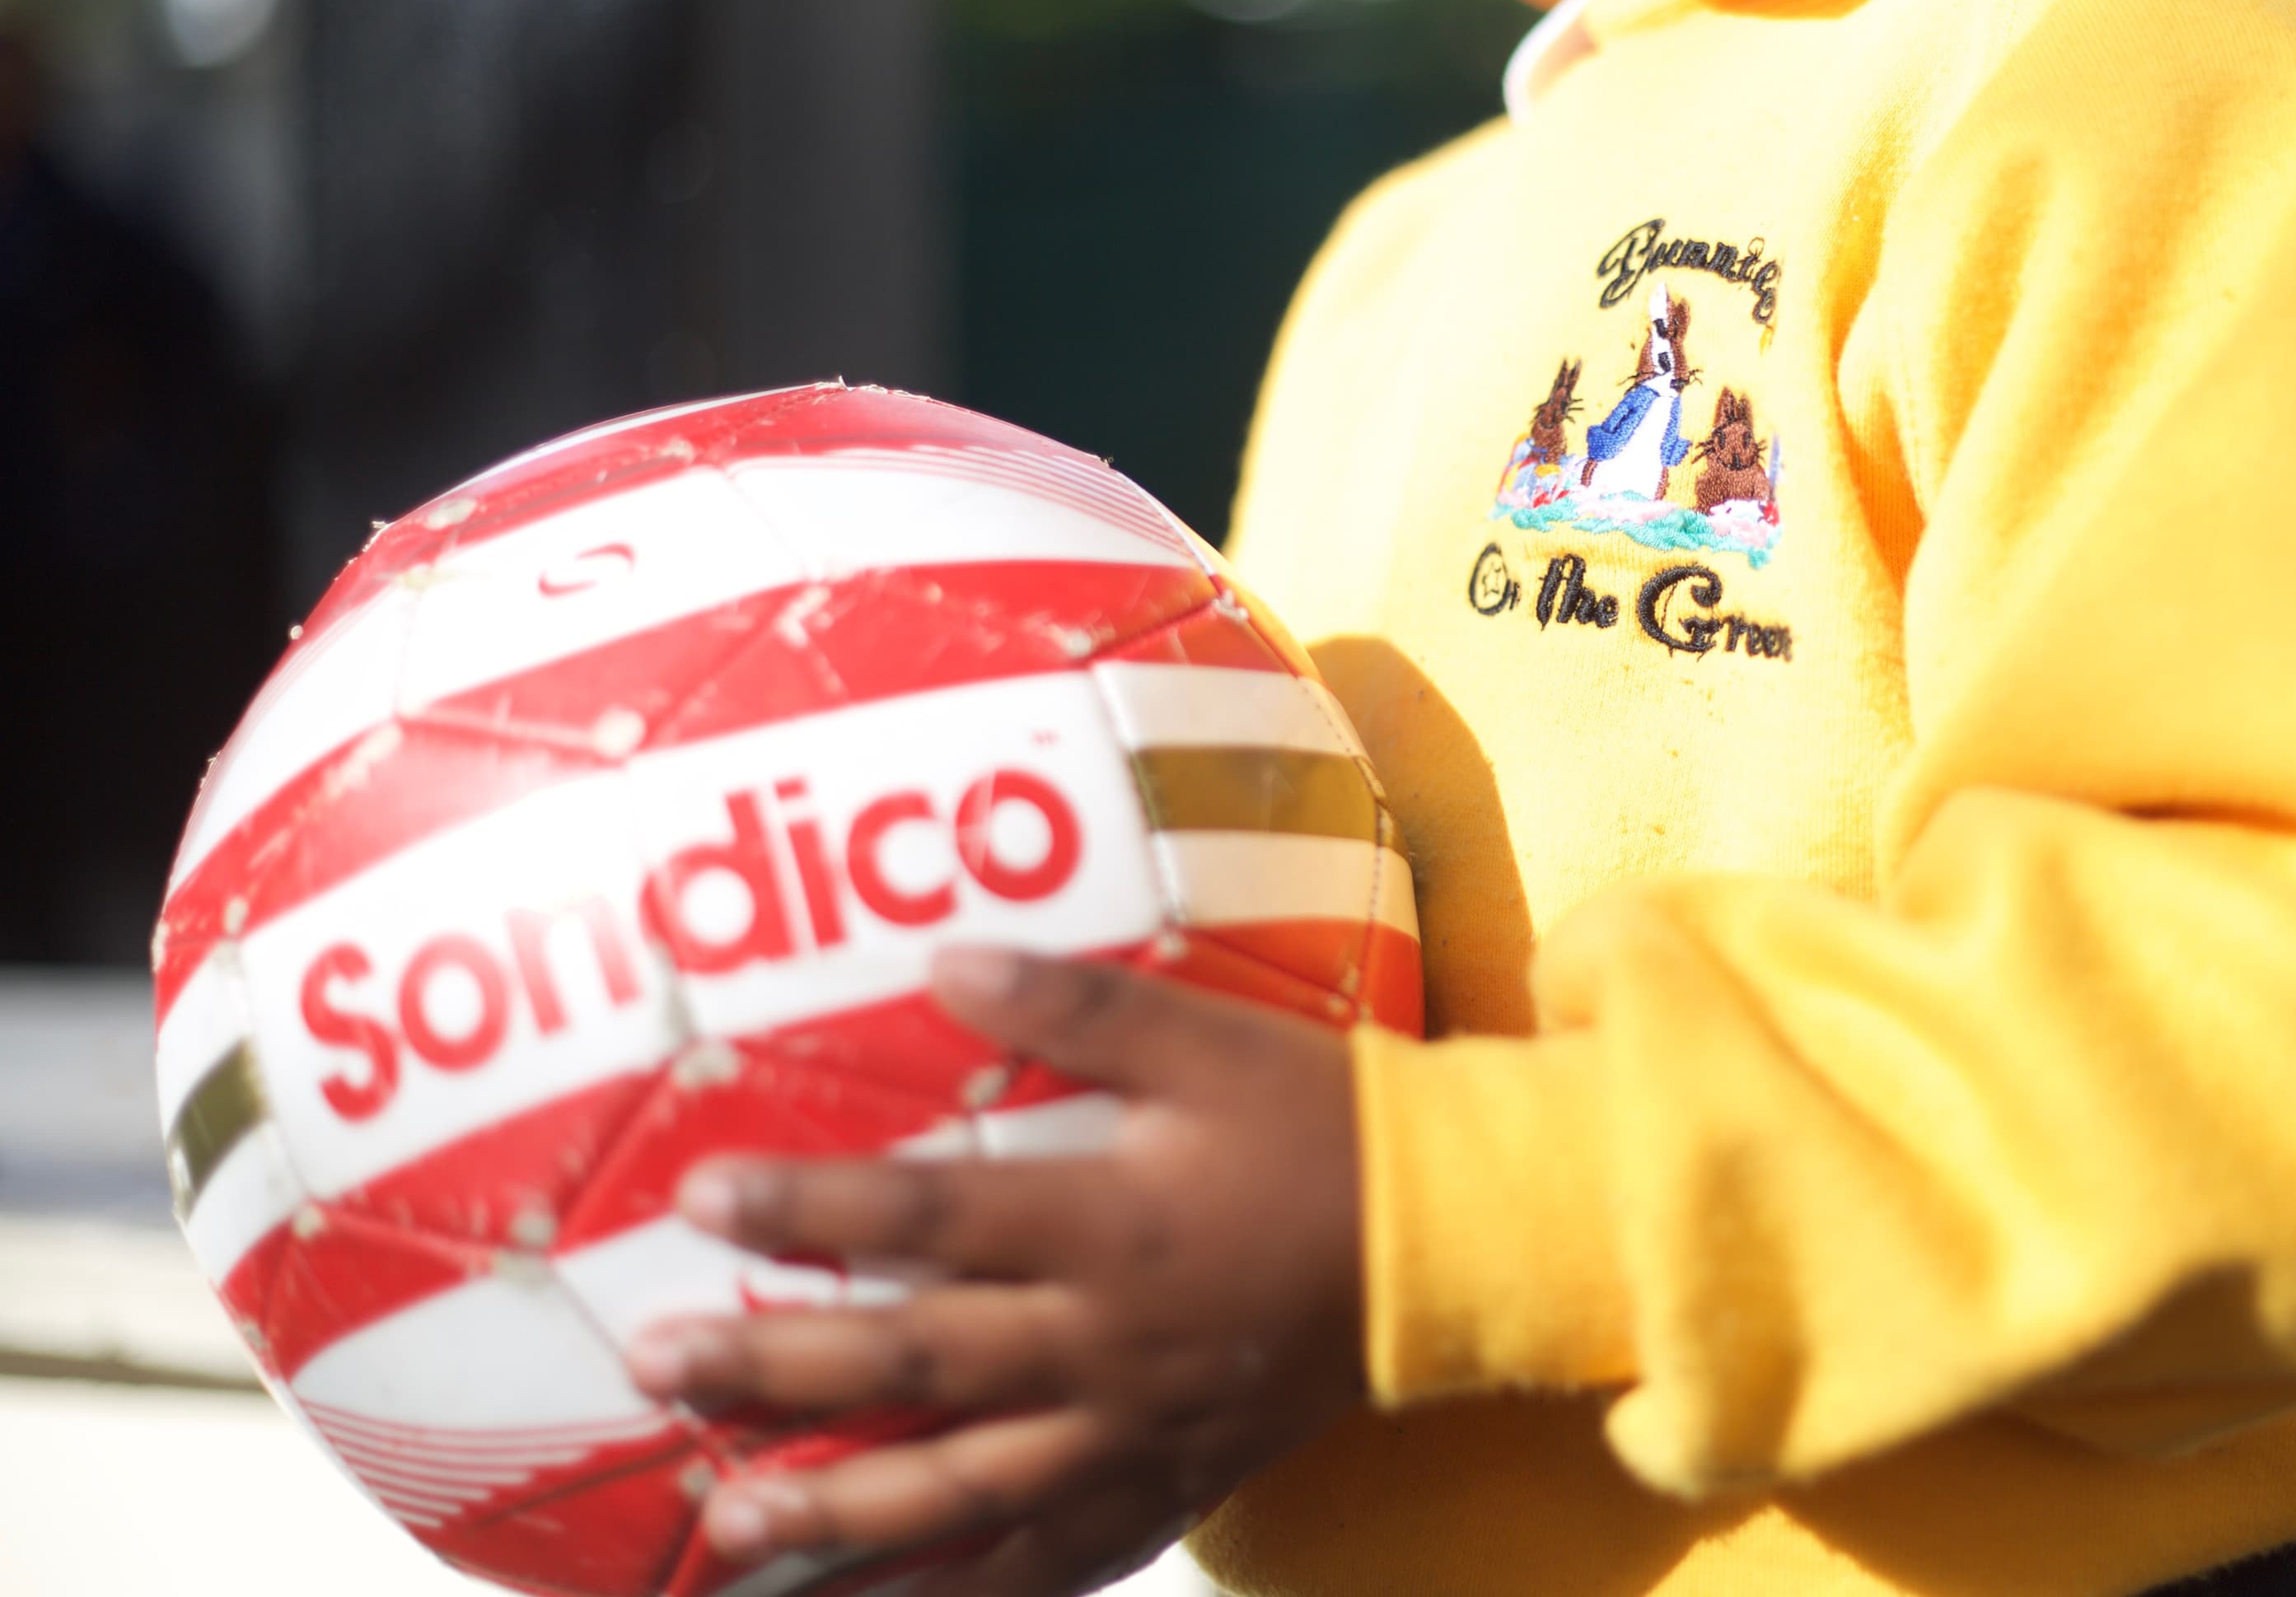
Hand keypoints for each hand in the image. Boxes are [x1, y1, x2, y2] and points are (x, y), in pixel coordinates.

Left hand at [622, 945, 1366, 1591]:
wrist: (1443, 1243)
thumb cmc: (1319, 1126)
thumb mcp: (1212, 1043)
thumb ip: (1078, 1010)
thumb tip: (943, 960)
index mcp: (1113, 1223)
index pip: (934, 1216)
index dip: (812, 1207)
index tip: (698, 1201)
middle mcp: (1107, 1344)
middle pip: (919, 1365)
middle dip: (776, 1369)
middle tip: (654, 1365)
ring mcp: (1132, 1435)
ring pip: (966, 1491)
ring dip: (838, 1513)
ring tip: (726, 1531)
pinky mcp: (1165, 1488)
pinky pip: (1050, 1564)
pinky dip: (964, 1593)